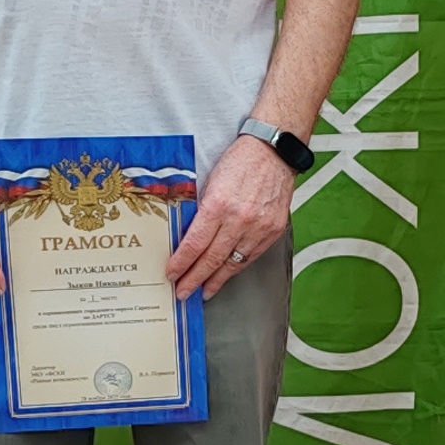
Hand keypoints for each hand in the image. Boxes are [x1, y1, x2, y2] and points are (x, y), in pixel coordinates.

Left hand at [167, 133, 294, 299]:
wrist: (273, 152)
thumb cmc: (241, 161)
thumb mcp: (211, 181)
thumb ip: (202, 210)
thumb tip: (188, 235)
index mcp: (218, 205)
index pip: (194, 244)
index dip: (181, 263)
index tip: (172, 274)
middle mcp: (239, 219)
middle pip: (211, 259)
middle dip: (194, 279)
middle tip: (182, 292)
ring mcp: (258, 227)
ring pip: (233, 263)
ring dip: (216, 280)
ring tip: (203, 291)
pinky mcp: (272, 230)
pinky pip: (251, 256)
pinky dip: (237, 268)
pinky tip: (227, 273)